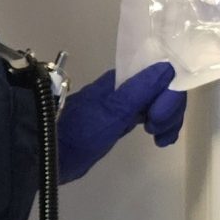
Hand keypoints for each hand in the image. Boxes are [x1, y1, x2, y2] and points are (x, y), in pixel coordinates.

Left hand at [57, 62, 184, 182]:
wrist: (49, 153)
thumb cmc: (80, 132)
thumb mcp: (113, 111)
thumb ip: (141, 90)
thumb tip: (169, 67)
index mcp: (124, 79)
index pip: (163, 78)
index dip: (169, 98)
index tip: (157, 122)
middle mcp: (127, 88)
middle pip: (163, 91)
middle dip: (169, 111)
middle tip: (157, 133)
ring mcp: (124, 105)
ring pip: (159, 104)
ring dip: (167, 119)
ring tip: (160, 139)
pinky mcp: (121, 121)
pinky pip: (150, 116)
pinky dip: (160, 126)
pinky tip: (158, 140)